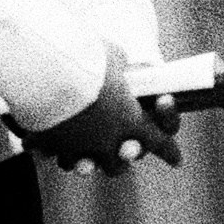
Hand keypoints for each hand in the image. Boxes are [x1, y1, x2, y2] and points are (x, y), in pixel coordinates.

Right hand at [16, 47, 182, 176]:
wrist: (50, 69)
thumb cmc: (88, 58)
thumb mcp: (114, 57)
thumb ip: (121, 70)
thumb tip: (119, 74)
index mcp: (131, 120)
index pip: (158, 140)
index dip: (168, 151)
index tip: (176, 160)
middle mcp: (107, 141)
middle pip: (120, 162)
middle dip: (126, 158)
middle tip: (128, 151)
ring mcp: (77, 147)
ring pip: (86, 166)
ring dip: (88, 163)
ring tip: (84, 160)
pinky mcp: (50, 145)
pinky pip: (54, 154)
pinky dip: (54, 151)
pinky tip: (47, 149)